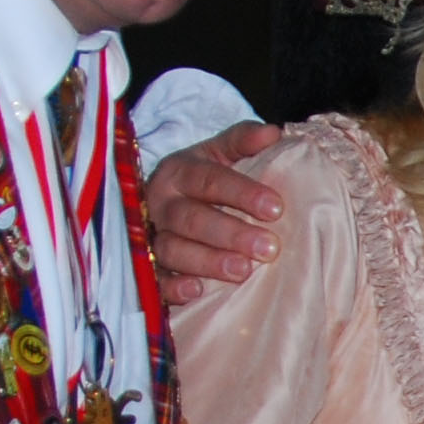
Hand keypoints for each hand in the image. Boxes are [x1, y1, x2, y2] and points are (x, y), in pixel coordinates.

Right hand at [143, 123, 283, 294]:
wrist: (168, 202)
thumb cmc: (203, 179)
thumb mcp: (220, 154)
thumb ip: (243, 140)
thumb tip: (273, 132)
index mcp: (179, 172)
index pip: (208, 180)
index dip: (242, 193)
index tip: (276, 208)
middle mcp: (161, 203)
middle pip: (191, 219)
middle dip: (231, 233)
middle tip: (268, 247)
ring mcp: (151, 236)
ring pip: (173, 249)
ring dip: (207, 261)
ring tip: (243, 271)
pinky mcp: (147, 267)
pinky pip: (155, 280)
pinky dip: (172, 287)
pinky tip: (196, 291)